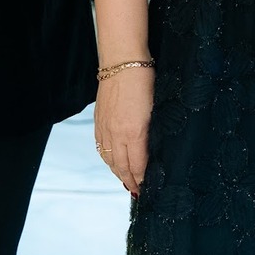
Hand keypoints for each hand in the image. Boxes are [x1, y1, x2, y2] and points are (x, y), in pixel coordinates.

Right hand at [94, 67, 152, 194]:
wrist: (123, 61)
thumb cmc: (146, 81)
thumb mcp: (156, 110)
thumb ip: (151, 134)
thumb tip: (152, 152)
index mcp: (134, 132)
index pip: (138, 166)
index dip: (143, 180)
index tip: (149, 190)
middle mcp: (116, 134)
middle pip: (122, 167)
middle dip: (131, 181)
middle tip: (138, 193)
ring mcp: (105, 128)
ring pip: (110, 159)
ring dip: (118, 173)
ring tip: (126, 182)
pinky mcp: (98, 121)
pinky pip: (101, 148)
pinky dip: (108, 159)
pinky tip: (113, 162)